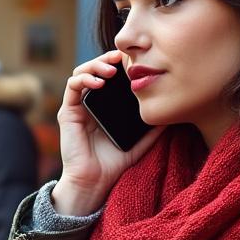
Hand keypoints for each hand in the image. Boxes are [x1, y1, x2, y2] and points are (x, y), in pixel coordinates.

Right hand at [55, 50, 165, 215]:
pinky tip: (99, 82)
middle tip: (122, 57)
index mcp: (106, 105)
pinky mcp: (68, 112)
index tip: (135, 59)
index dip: (120, 64)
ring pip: (82, 72)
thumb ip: (153, 127)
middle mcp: (91, 102)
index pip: (112, 76)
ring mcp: (78, 106)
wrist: (94, 182)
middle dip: (107, 59)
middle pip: (96, 69)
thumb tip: (172, 112)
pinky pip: (72, 87)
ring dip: (95, 65)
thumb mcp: (141, 141)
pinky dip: (84, 79)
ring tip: (111, 69)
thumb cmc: (114, 163)